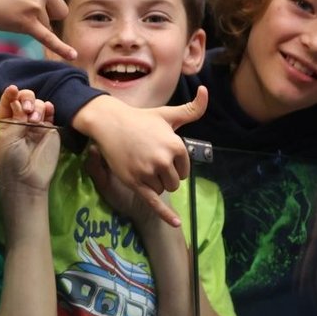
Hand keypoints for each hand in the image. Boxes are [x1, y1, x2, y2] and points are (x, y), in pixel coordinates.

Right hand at [0, 0, 75, 58]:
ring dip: (38, 24)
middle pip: (61, 8)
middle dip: (47, 12)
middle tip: (21, 8)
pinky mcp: (27, 23)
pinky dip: (61, 48)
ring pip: (50, 22)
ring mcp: (35, 5)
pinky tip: (73, 56)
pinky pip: (49, 38)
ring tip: (15, 16)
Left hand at [0, 84, 57, 194]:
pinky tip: (47, 111)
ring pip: (37, 104)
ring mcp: (36, 124)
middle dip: (26, 99)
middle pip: (24, 99)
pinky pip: (50, 112)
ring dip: (36, 106)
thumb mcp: (8, 137)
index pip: (8, 102)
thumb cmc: (12, 159)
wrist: (27, 178)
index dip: (10, 94)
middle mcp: (21, 120)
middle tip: (26, 110)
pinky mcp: (49, 129)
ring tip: (34, 120)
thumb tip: (21, 100)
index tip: (13, 90)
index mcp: (6, 121)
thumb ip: (16, 117)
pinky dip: (49, 108)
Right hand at [76, 89, 210, 227]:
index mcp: (176, 145)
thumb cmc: (141, 119)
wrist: (110, 123)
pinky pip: (154, 202)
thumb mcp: (168, 114)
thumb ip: (191, 109)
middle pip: (174, 183)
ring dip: (154, 183)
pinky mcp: (136, 182)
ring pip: (162, 190)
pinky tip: (176, 224)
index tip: (159, 154)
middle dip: (165, 176)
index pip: (184, 170)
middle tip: (148, 161)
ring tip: (141, 166)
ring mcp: (149, 172)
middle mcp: (164, 160)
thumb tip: (206, 91)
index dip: (174, 166)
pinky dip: (165, 215)